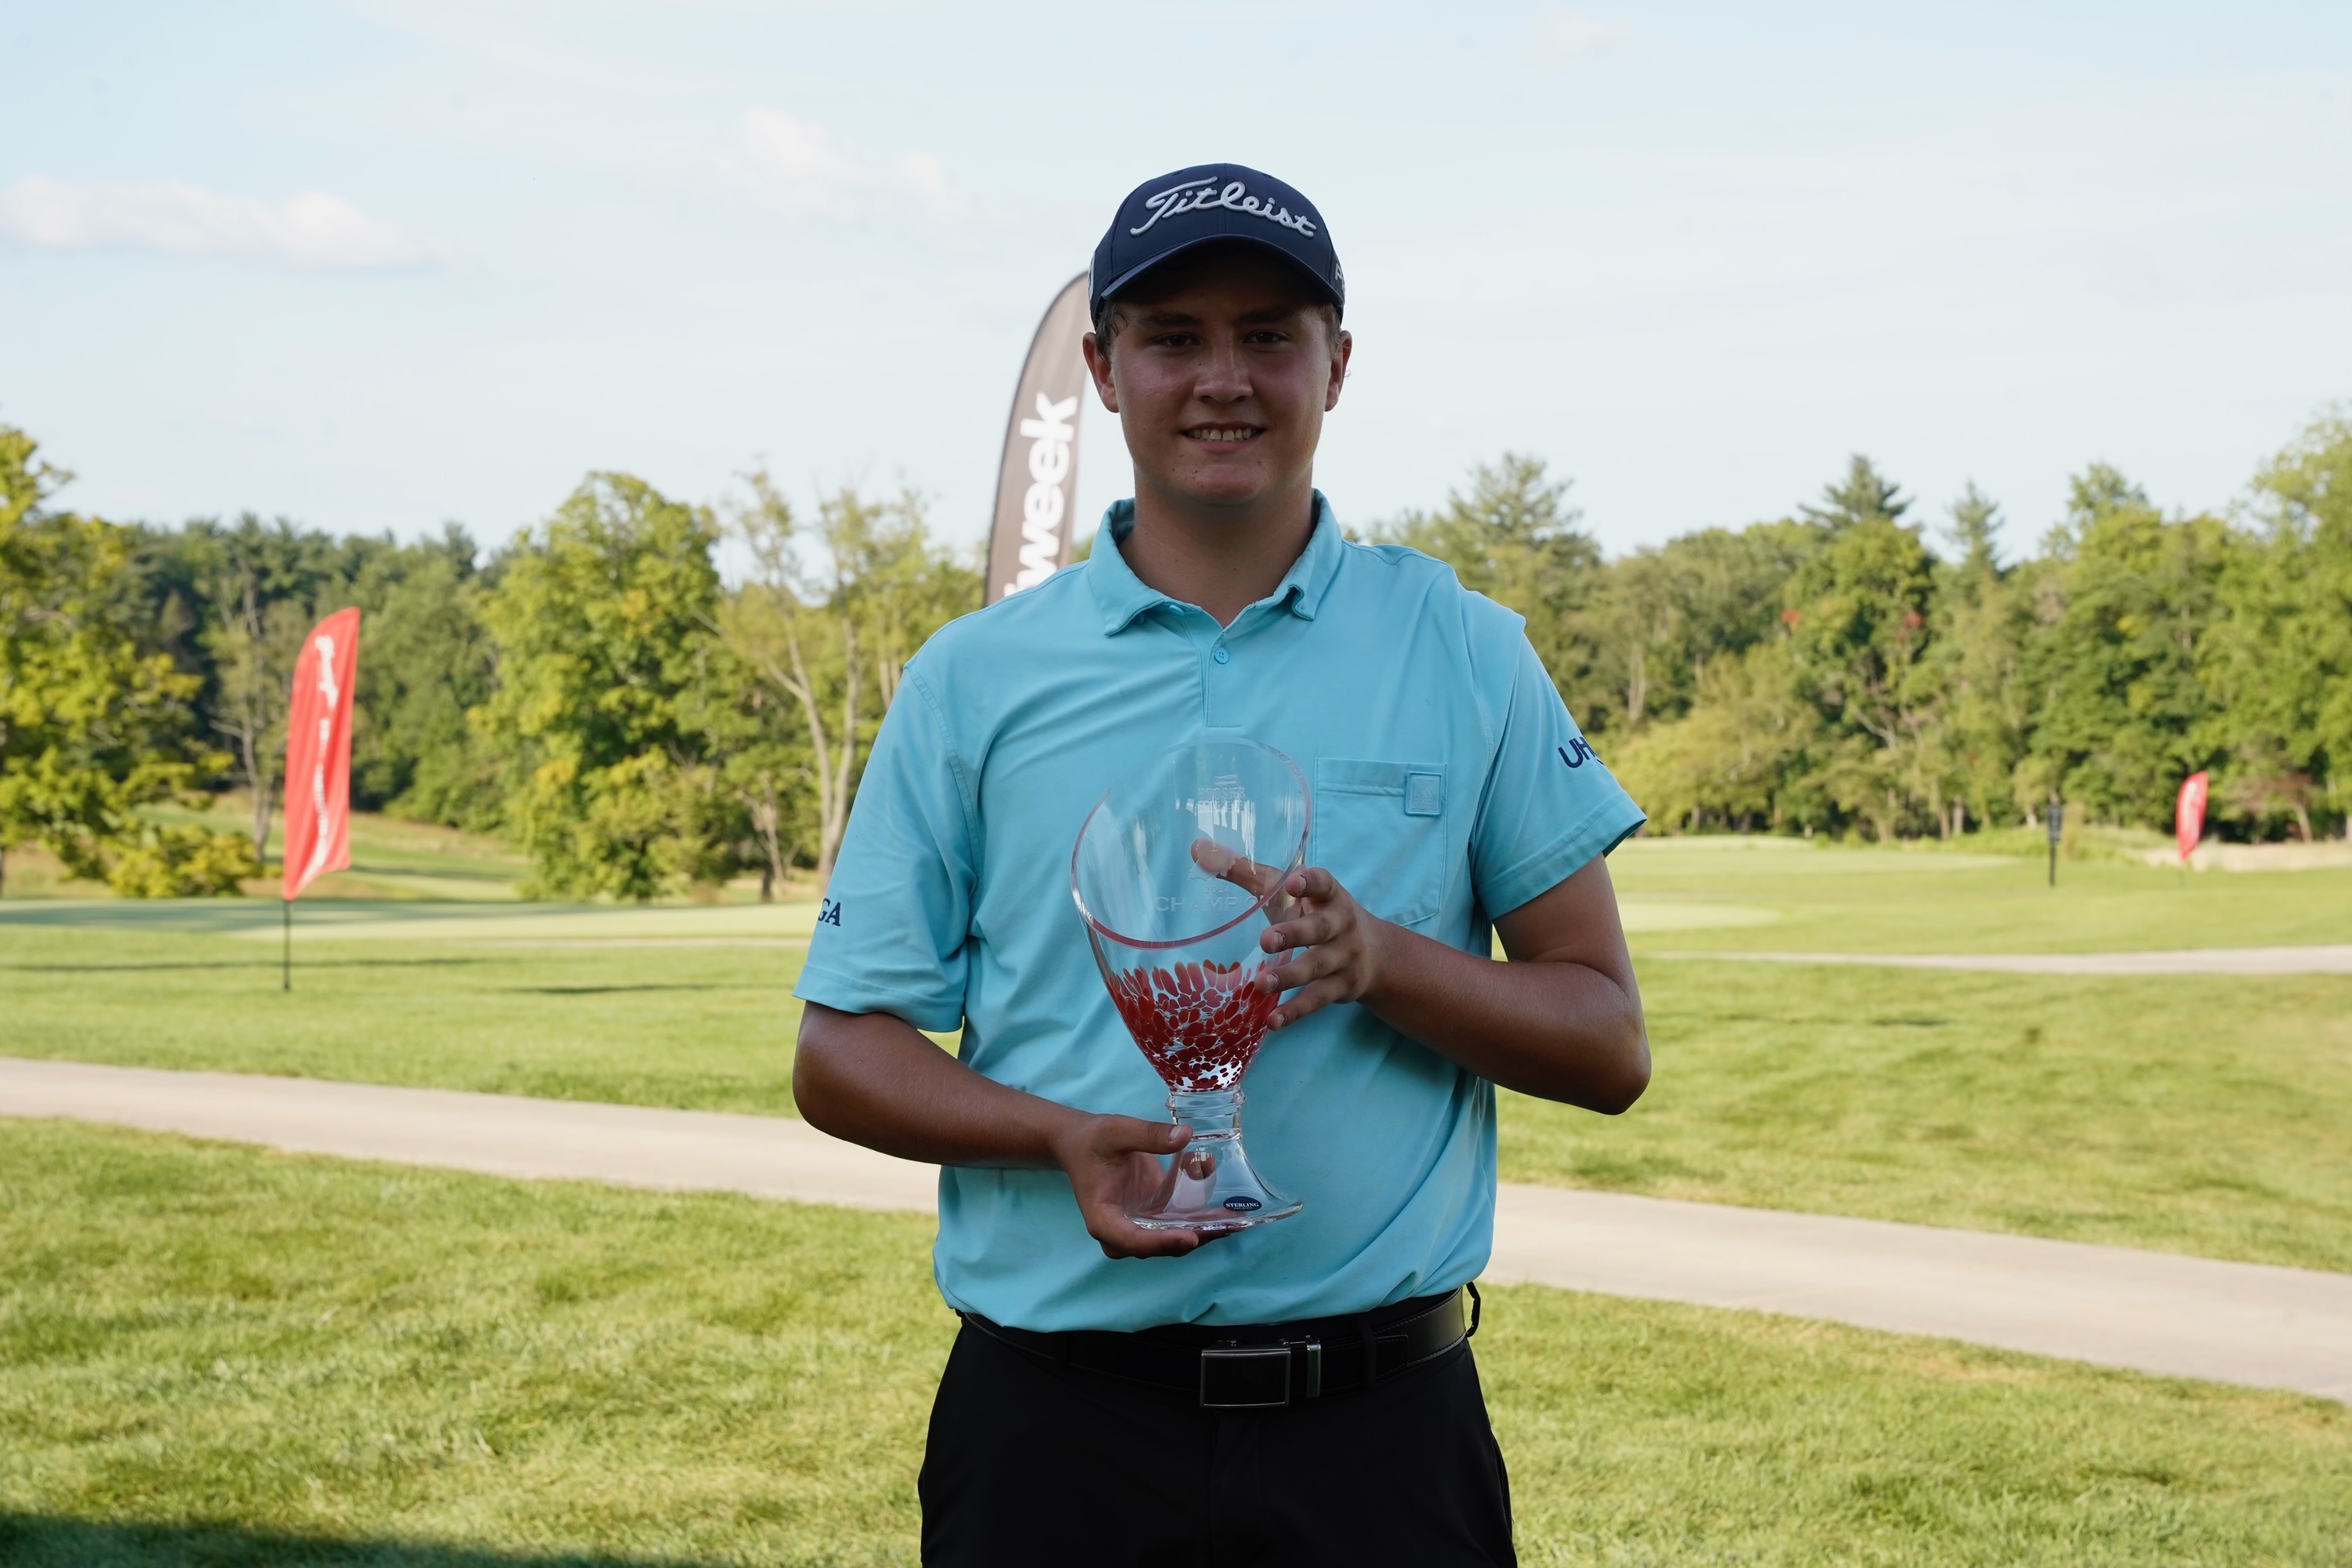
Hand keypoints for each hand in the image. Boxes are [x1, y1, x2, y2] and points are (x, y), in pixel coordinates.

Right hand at [1047, 1110, 1223, 1259]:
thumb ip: (1148, 1135)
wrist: (1082, 1143)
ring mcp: (1139, 1225)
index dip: (1162, 1242)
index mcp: (1104, 1219)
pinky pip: (1179, 1220)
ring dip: (1204, 1226)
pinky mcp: (1152, 1216)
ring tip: (1233, 1215)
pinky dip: (1200, 1210)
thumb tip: (1185, 1136)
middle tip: (1226, 1224)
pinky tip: (1217, 1188)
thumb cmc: (1093, 1140)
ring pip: (1174, 1237)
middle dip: (1194, 1236)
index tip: (1190, 1237)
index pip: (1132, 1240)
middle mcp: (1122, 1231)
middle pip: (1159, 1245)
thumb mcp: (1116, 1131)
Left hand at [1256, 865, 1387, 1028]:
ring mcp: (1344, 958)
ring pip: (1318, 966)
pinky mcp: (1342, 987)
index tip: (1294, 882)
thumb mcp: (1292, 893)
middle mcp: (1341, 925)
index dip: (1311, 883)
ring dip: (1290, 976)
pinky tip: (1273, 1021)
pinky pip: (1317, 1000)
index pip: (1324, 884)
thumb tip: (1196, 849)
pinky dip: (1295, 1011)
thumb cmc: (1317, 914)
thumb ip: (1247, 873)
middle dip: (1295, 934)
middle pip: (1320, 928)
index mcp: (1330, 896)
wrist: (1376, 954)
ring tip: (1261, 984)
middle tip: (1267, 940)